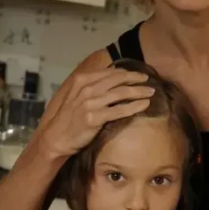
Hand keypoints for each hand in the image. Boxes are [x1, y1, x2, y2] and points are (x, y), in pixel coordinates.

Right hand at [40, 68, 154, 157]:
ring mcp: (90, 103)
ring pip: (121, 93)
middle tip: (149, 81)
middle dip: (136, 79)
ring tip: (151, 92)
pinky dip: (134, 106)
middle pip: (118, 80)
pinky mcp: (95, 118)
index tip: (139, 75)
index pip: (110, 72)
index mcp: (82, 80)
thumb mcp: (77, 95)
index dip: (127, 73)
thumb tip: (113, 79)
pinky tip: (144, 105)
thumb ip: (92, 86)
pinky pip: (120, 110)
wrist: (57, 137)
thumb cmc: (69, 117)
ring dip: (139, 91)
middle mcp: (86, 89)